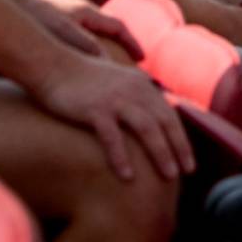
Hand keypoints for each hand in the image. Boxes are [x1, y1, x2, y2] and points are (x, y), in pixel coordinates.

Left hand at [31, 0, 142, 63]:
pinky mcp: (56, 24)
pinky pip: (81, 38)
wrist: (9, 6)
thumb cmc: (36, 19)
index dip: (132, 44)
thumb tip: (106, 64)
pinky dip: (88, 51)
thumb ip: (87, 46)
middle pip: (109, 30)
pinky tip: (80, 65)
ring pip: (95, 35)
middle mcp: (81, 12)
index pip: (119, 27)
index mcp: (88, 12)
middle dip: (122, 46)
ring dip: (104, 49)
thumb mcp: (65, 33)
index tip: (141, 59)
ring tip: (108, 69)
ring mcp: (69, 17)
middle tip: (130, 64)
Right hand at [31, 54, 192, 182]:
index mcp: (141, 85)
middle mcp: (134, 90)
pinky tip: (128, 177)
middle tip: (188, 171)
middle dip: (179, 148)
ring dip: (161, 153)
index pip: (169, 115)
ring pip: (147, 128)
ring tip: (169, 176)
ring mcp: (115, 99)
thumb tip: (145, 119)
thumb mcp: (116, 82)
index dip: (181, 138)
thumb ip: (133, 97)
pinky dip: (121, 157)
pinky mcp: (95, 109)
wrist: (52, 65)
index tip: (189, 160)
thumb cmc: (81, 79)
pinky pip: (112, 136)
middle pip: (164, 122)